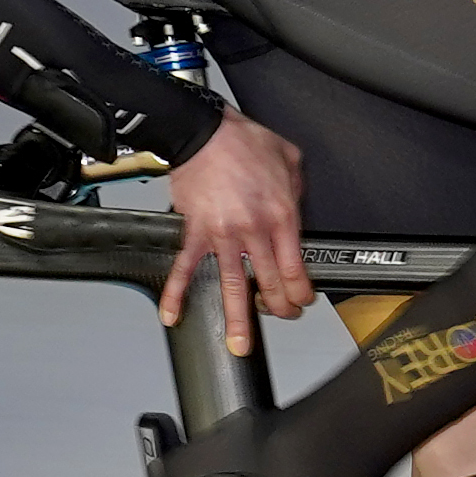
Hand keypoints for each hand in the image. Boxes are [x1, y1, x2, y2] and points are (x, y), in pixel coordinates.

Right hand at [157, 112, 313, 352]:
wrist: (203, 131)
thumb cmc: (243, 140)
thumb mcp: (290, 159)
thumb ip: (297, 189)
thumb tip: (298, 206)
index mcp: (281, 215)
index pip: (295, 268)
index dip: (301, 292)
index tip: (302, 301)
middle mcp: (254, 230)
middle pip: (268, 283)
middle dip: (278, 308)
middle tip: (281, 319)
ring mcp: (223, 235)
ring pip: (232, 285)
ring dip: (237, 319)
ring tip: (239, 345)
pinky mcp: (195, 231)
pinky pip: (186, 267)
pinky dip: (177, 293)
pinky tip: (173, 313)